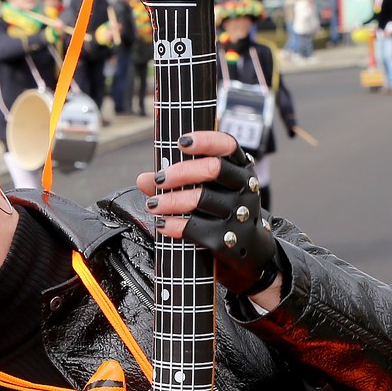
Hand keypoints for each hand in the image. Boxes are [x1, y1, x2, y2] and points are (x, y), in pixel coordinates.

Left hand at [137, 130, 282, 298]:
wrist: (248, 249)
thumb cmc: (221, 210)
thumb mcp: (208, 190)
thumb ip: (175, 181)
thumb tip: (143, 179)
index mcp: (240, 168)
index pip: (227, 145)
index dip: (205, 140)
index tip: (181, 142)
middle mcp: (245, 187)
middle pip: (213, 169)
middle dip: (181, 172)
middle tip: (160, 179)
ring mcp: (240, 213)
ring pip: (201, 199)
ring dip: (171, 201)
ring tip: (153, 205)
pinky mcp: (230, 239)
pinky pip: (196, 228)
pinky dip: (174, 225)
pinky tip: (162, 224)